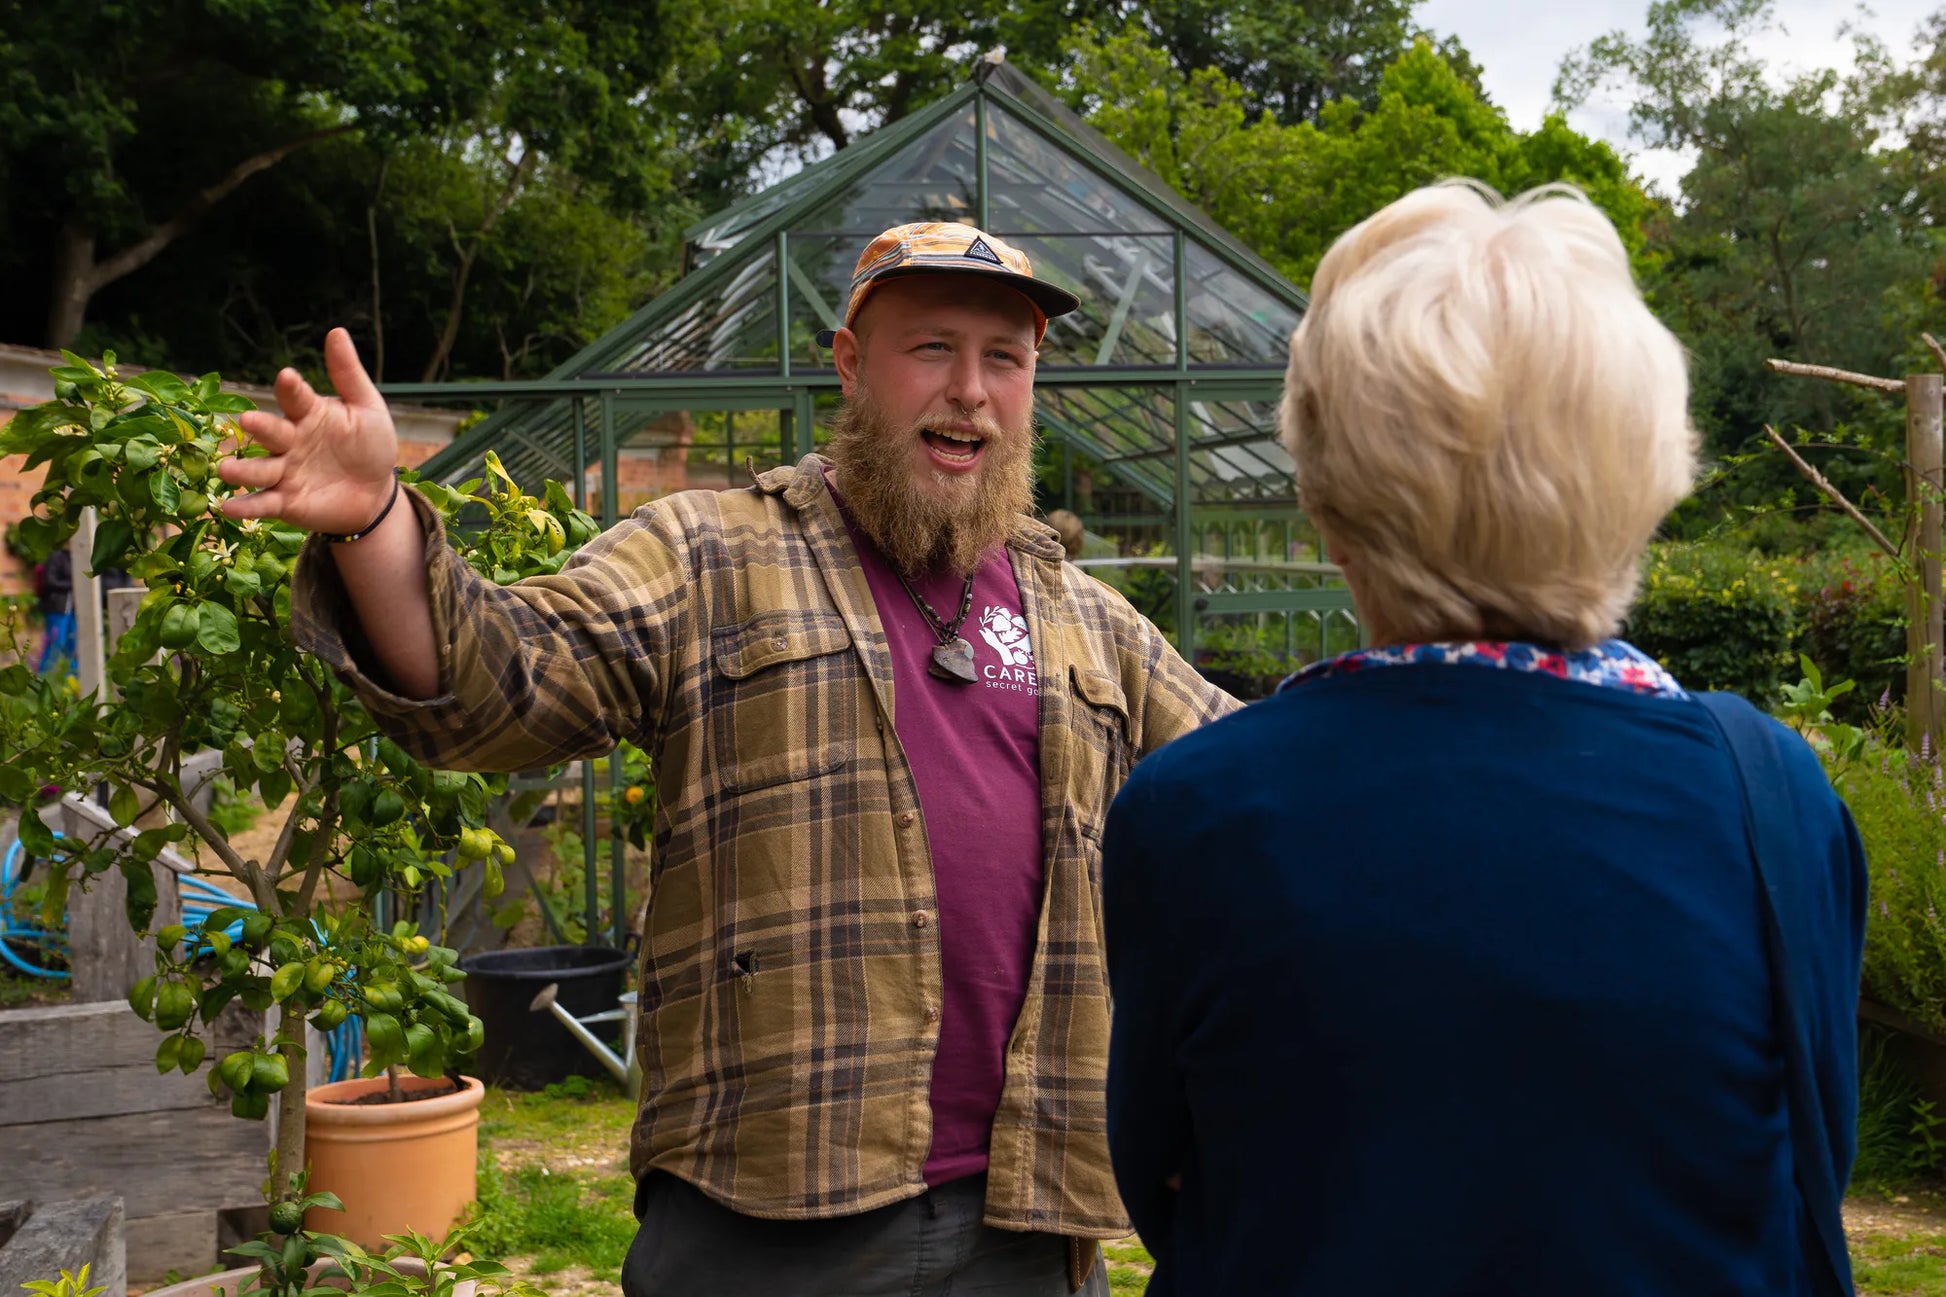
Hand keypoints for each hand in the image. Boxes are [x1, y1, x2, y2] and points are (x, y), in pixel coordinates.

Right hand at [218, 328, 399, 532]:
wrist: (376, 492)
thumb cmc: (370, 446)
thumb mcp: (367, 410)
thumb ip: (348, 375)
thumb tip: (336, 332)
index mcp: (308, 414)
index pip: (296, 398)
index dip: (292, 388)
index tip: (289, 377)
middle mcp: (289, 441)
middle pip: (271, 432)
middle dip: (261, 427)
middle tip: (250, 421)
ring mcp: (284, 472)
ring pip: (259, 469)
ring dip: (242, 470)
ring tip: (226, 470)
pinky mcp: (285, 501)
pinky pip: (263, 503)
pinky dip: (247, 507)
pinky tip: (228, 508)